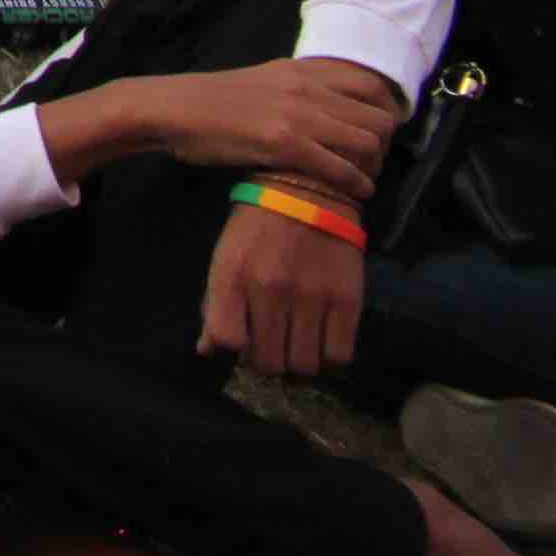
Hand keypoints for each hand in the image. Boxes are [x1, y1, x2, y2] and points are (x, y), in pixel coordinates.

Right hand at [115, 58, 404, 195]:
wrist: (172, 110)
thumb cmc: (212, 101)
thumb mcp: (263, 80)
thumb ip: (298, 88)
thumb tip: (330, 106)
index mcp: (301, 71)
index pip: (371, 85)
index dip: (386, 111)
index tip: (379, 132)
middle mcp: (306, 88)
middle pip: (378, 117)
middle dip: (383, 144)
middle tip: (371, 161)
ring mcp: (297, 115)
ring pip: (367, 143)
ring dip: (372, 166)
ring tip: (361, 177)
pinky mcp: (284, 144)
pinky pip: (341, 168)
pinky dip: (356, 184)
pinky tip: (355, 192)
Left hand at [201, 204, 366, 379]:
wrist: (308, 189)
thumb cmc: (257, 227)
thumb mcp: (225, 257)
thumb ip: (215, 305)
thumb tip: (207, 352)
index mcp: (233, 275)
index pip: (227, 339)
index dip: (232, 348)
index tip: (241, 341)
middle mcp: (271, 290)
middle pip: (268, 362)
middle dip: (266, 362)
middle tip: (271, 347)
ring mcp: (312, 297)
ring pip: (304, 367)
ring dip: (297, 365)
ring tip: (295, 346)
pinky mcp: (347, 301)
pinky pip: (339, 356)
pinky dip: (328, 358)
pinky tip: (320, 341)